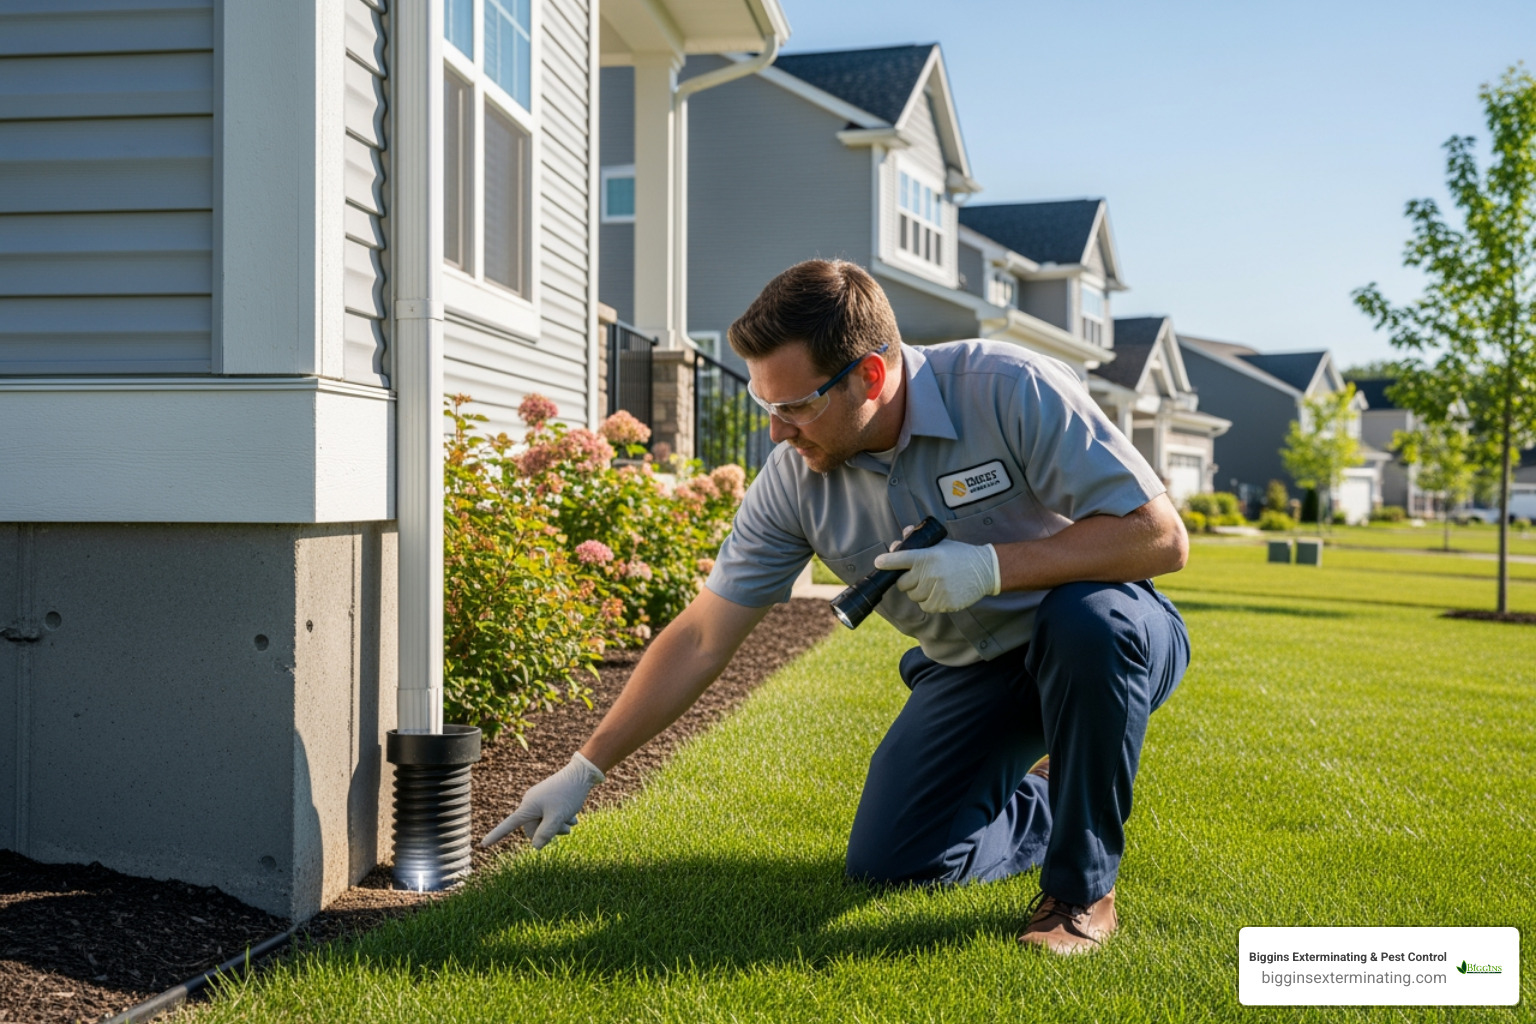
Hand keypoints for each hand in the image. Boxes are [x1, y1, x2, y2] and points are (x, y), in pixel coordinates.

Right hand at [480, 752, 605, 848]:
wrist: (582, 773)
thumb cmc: (568, 795)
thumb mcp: (557, 817)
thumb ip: (545, 834)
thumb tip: (535, 846)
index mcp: (527, 807)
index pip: (508, 826)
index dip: (495, 836)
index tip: (482, 845)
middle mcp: (530, 803)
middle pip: (533, 828)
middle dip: (549, 832)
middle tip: (567, 829)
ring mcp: (539, 800)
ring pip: (544, 822)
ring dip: (558, 826)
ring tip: (572, 821)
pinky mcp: (548, 798)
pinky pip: (550, 815)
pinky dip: (561, 818)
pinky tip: (573, 817)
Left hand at [873, 538, 1000, 613]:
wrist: (985, 570)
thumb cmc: (960, 555)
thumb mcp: (941, 543)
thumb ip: (920, 541)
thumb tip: (904, 534)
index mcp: (928, 556)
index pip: (900, 559)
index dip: (887, 561)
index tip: (879, 563)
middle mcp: (930, 574)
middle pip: (902, 583)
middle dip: (906, 579)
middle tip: (917, 575)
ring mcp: (937, 590)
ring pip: (913, 595)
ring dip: (917, 590)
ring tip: (932, 582)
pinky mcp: (943, 603)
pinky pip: (925, 605)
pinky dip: (928, 600)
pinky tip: (938, 591)